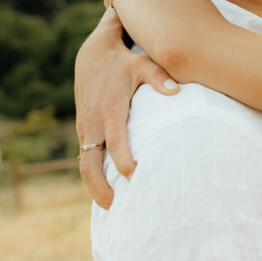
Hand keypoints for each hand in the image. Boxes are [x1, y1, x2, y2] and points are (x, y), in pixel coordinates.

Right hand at [75, 7, 179, 208]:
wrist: (91, 54)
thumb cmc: (124, 60)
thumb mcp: (142, 64)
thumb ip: (159, 77)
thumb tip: (177, 92)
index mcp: (110, 109)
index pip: (115, 142)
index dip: (124, 162)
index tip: (135, 178)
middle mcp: (94, 122)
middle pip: (89, 163)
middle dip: (98, 187)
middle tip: (114, 206)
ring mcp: (86, 127)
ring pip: (84, 163)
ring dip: (94, 184)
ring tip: (110, 204)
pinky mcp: (84, 128)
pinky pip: (85, 155)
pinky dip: (92, 172)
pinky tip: (105, 186)